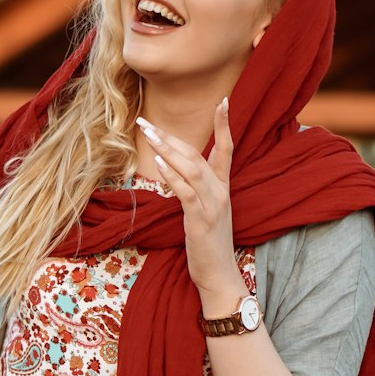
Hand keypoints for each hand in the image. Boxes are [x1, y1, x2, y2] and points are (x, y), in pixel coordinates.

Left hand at [136, 98, 243, 300]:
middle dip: (172, 136)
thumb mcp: (205, 213)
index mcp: (223, 188)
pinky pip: (187, 192)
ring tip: (149, 134)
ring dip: (169, 149)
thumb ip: (196, 191)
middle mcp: (221, 192)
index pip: (227, 149)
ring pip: (192, 167)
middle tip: (147, 121)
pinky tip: (159, 163)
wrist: (219, 275)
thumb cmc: (208, 245)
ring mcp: (213, 205)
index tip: (223, 100)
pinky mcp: (201, 220)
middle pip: (198, 154)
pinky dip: (173, 175)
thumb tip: (176, 172)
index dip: (225, 125)